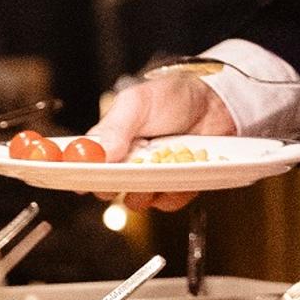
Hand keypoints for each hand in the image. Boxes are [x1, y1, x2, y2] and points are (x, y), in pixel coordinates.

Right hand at [84, 75, 235, 211]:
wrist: (215, 102)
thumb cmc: (172, 96)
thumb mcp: (138, 103)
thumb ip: (115, 127)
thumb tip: (96, 153)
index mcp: (109, 142)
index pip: (84, 167)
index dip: (84, 177)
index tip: (88, 181)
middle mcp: (126, 163)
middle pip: (108, 190)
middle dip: (120, 186)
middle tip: (135, 169)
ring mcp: (150, 176)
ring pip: (137, 201)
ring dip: (149, 189)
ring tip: (164, 164)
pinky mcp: (174, 186)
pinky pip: (168, 202)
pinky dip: (176, 191)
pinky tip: (183, 170)